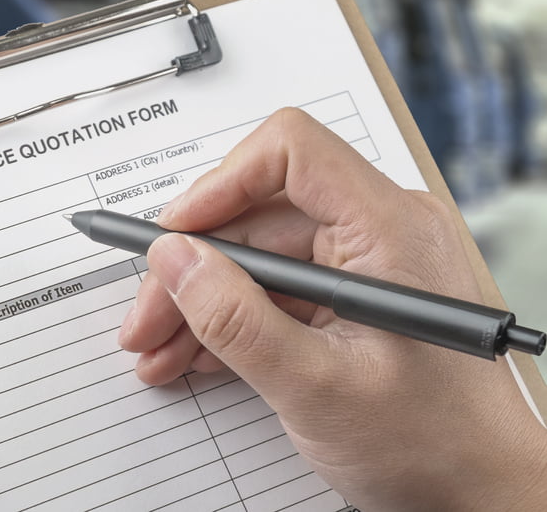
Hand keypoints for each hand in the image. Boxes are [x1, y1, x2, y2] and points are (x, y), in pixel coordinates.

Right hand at [121, 108, 546, 510]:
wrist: (485, 494)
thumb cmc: (436, 446)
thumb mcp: (315, 387)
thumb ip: (235, 320)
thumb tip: (174, 260)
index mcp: (389, 228)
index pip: (291, 153)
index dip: (220, 184)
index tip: (174, 236)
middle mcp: (379, 229)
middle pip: (257, 214)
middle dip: (192, 269)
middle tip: (146, 318)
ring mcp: (365, 262)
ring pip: (256, 257)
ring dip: (201, 302)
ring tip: (159, 350)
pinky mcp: (351, 295)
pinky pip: (275, 288)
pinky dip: (232, 319)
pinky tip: (194, 355)